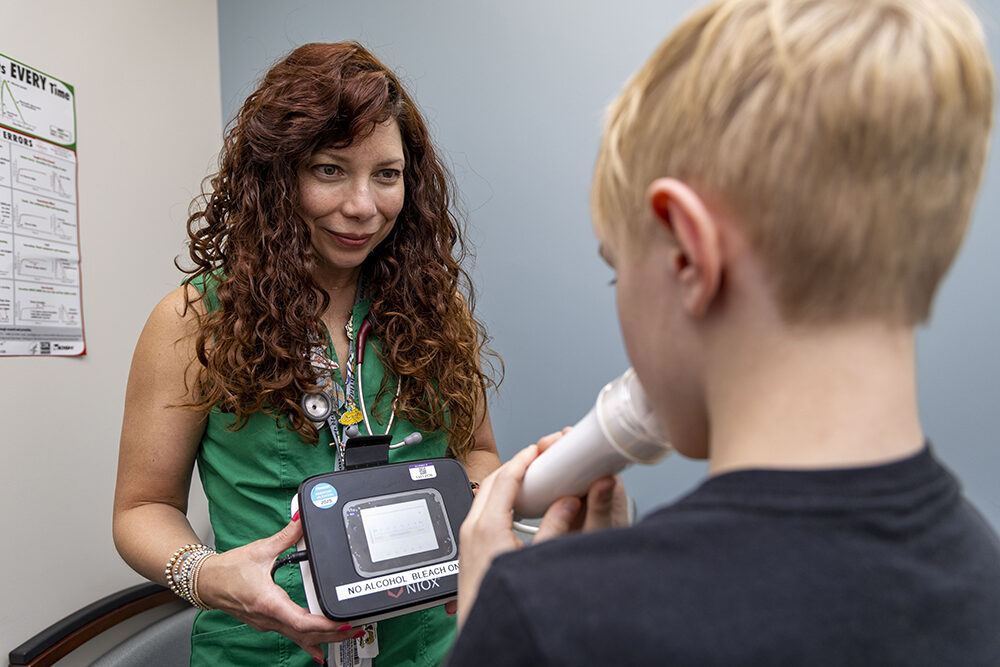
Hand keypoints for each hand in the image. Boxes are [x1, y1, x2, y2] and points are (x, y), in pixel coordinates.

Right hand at [197, 515, 359, 661]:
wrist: (206, 582)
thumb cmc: (228, 570)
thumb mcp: (261, 549)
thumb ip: (286, 535)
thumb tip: (301, 518)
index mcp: (268, 602)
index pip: (301, 620)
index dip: (324, 625)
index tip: (341, 623)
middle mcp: (268, 618)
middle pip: (306, 634)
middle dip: (333, 634)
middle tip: (356, 628)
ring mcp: (267, 623)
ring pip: (300, 637)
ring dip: (324, 638)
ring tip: (347, 634)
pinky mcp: (267, 622)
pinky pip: (291, 636)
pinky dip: (308, 641)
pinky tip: (320, 650)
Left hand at [450, 430, 630, 625]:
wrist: (485, 634)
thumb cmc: (504, 601)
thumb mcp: (539, 561)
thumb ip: (555, 529)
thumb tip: (568, 502)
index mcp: (487, 526)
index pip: (506, 479)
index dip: (525, 459)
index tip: (541, 448)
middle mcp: (472, 528)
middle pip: (493, 481)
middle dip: (517, 463)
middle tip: (539, 455)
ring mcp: (467, 538)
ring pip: (485, 495)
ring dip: (508, 480)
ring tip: (531, 474)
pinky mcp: (469, 547)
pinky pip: (482, 509)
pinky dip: (501, 497)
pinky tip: (518, 502)